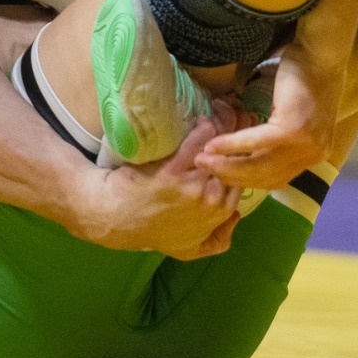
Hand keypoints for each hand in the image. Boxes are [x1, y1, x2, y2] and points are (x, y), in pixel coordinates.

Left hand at [79, 118, 241, 258]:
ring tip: (224, 109)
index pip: (242, 176)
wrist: (116, 218)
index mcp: (220, 213)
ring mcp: (195, 186)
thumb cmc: (151, 230)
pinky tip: (203, 118)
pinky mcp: (174, 172)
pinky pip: (198, 142)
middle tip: (239, 115)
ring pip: (219, 148)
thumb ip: (218, 239)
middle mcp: (212, 200)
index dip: (242, 155)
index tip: (240, 138)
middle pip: (234, 158)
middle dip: (239, 134)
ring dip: (225, 124)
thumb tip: (236, 217)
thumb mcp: (190, 248)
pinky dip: (203, 127)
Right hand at [198, 47, 336, 190]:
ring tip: (203, 159)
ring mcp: (305, 145)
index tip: (218, 174)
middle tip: (203, 168)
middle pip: (265, 178)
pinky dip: (231, 145)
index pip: (274, 179)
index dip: (243, 180)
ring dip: (226, 165)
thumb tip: (241, 151)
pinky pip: (255, 143)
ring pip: (259, 166)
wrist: (321, 55)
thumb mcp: (292, 116)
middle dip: (230, 177)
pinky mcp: (293, 131)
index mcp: (314, 153)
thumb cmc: (304, 78)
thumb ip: (277, 138)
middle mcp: (313, 155)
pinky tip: (213, 145)